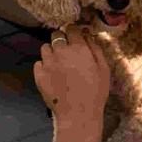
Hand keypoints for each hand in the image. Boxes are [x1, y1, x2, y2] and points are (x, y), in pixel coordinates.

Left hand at [33, 27, 109, 141]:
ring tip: (58, 63)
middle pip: (56, 35)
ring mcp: (48, 62)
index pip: (71, 28)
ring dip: (51, 52)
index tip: (74, 36)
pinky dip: (43, 66)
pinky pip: (38, 63)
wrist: (78, 113)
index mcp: (78, 48)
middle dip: (61, 40)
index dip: (73, 31)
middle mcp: (60, 51)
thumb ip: (95, 49)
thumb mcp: (103, 69)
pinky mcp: (38, 74)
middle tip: (66, 51)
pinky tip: (51, 75)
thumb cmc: (95, 92)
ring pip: (45, 48)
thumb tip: (87, 35)